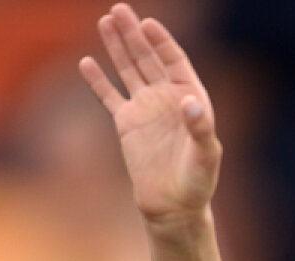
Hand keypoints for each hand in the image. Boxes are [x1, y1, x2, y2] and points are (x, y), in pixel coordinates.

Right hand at [79, 4, 220, 223]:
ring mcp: (146, 109)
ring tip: (106, 21)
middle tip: (119, 8)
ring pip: (128, 70)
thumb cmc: (198, 183)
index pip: (174, 61)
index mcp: (191, 98)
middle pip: (148, 58)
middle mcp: (167, 98)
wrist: (175, 207)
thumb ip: (201, 128)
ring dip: (118, 46)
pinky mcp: (127, 124)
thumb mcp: (207, 156)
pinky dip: (98, 81)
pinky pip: (110, 97)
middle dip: (134, 34)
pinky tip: (87, 62)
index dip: (161, 42)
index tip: (147, 24)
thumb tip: (190, 102)